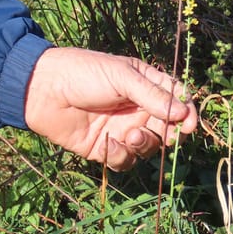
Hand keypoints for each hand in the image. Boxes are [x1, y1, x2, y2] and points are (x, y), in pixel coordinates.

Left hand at [24, 47, 197, 170]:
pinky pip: (124, 160)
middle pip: (167, 129)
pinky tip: (108, 143)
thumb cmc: (82, 73)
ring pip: (148, 148)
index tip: (189, 125)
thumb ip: (153, 96)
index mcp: (144, 84)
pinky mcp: (104, 148)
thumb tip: (185, 114)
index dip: (187, 113)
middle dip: (169, 135)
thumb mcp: (121, 76)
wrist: (43, 90)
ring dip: (145, 145)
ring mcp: (120, 129)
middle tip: (164, 134)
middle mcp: (135, 109)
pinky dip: (120, 155)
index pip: (177, 101)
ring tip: (129, 136)